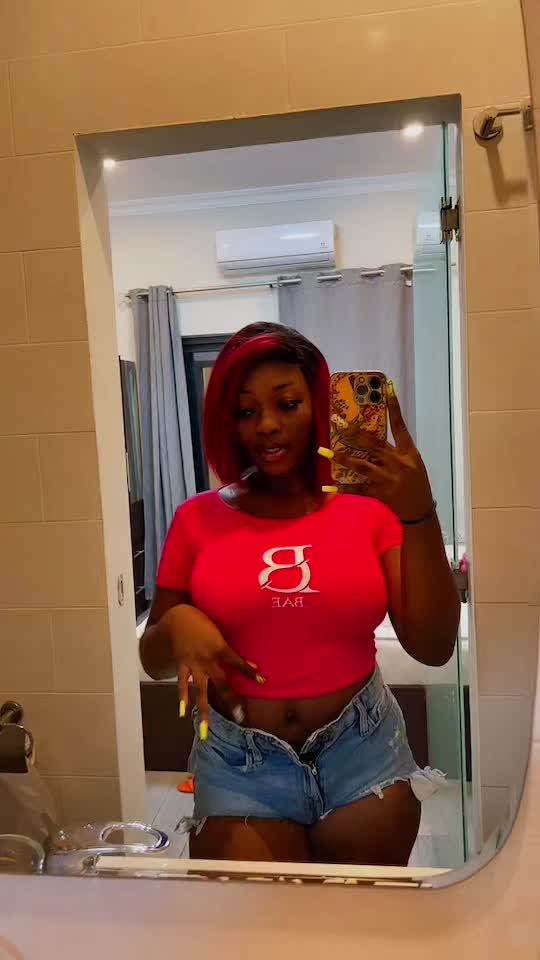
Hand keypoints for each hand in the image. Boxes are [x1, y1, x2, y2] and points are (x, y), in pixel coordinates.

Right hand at [161, 604, 263, 736]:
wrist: (178, 617)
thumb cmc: (203, 622)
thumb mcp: (220, 632)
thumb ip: (232, 651)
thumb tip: (255, 666)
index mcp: (219, 648)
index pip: (237, 662)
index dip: (249, 671)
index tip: (262, 681)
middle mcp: (207, 660)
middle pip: (221, 683)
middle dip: (230, 700)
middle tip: (240, 717)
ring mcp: (194, 665)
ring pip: (200, 691)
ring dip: (204, 710)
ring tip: (206, 728)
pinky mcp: (182, 666)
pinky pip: (182, 684)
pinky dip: (182, 697)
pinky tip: (183, 712)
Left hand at [331, 387, 433, 522]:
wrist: (420, 510)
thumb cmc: (417, 482)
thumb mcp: (413, 462)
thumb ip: (395, 449)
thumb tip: (373, 436)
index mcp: (407, 452)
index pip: (400, 426)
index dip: (394, 407)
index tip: (387, 390)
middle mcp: (396, 462)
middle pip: (372, 443)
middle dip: (353, 432)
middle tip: (337, 422)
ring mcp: (386, 478)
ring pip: (360, 464)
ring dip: (341, 457)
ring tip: (324, 451)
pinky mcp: (377, 492)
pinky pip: (356, 488)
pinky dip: (341, 488)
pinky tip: (327, 487)